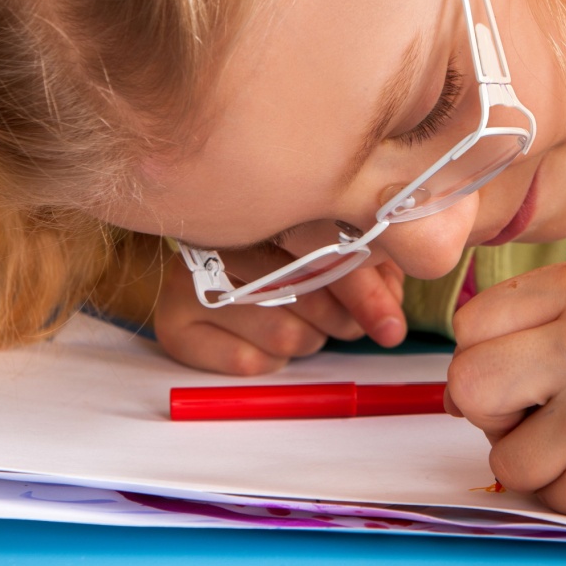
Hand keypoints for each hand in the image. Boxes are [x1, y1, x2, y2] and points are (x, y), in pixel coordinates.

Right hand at [154, 249, 406, 374]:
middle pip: (303, 292)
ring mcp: (188, 277)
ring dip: (308, 339)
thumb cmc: (292, 254)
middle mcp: (217, 234)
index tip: (391, 323)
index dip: (362, 288)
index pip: (321, 246)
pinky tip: (264, 339)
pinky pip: (247, 362)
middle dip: (341, 319)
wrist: (218, 266)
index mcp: (263, 203)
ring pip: (282, 332)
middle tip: (350, 323)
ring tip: (303, 323)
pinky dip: (270, 360)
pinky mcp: (174, 324)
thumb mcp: (341, 250)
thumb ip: (372, 273)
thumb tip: (389, 315)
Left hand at [447, 259, 565, 520]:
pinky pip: (540, 493)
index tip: (533, 362)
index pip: (472, 322)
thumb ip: (527, 328)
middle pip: (468, 382)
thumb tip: (453, 390)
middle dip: (494, 405)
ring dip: (533, 454)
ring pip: (500, 452)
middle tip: (546, 406)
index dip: (491, 350)